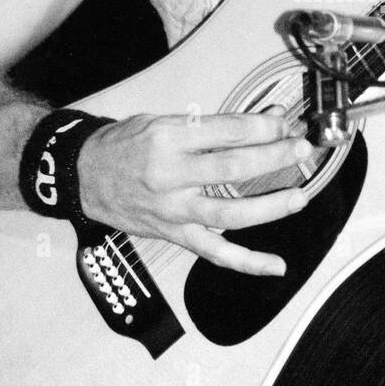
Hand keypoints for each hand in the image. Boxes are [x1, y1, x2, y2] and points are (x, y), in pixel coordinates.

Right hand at [76, 108, 312, 275]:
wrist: (83, 177)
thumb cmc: (123, 146)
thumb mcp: (162, 121)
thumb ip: (212, 125)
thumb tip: (264, 120)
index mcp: (168, 139)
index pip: (227, 132)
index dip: (263, 127)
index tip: (285, 123)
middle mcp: (171, 175)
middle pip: (233, 167)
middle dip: (274, 158)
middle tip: (301, 150)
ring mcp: (174, 210)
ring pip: (230, 212)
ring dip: (270, 207)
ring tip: (298, 197)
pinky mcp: (174, 234)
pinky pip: (215, 252)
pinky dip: (248, 262)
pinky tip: (275, 265)